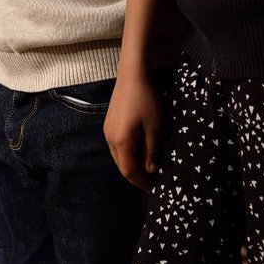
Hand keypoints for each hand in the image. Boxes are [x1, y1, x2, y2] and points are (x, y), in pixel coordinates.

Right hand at [104, 68, 162, 191]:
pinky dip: (127, 154)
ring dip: (131, 164)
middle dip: (136, 175)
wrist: (132, 76)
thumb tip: (150, 170)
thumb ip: (152, 151)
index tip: (154, 187)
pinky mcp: (109, 123)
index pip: (129, 171)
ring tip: (147, 167)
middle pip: (121, 166)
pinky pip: (117, 146)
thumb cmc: (146, 100)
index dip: (141, 182)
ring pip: (118, 156)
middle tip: (152, 180)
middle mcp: (110, 139)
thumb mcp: (155, 127)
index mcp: (121, 142)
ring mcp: (107, 131)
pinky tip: (139, 150)